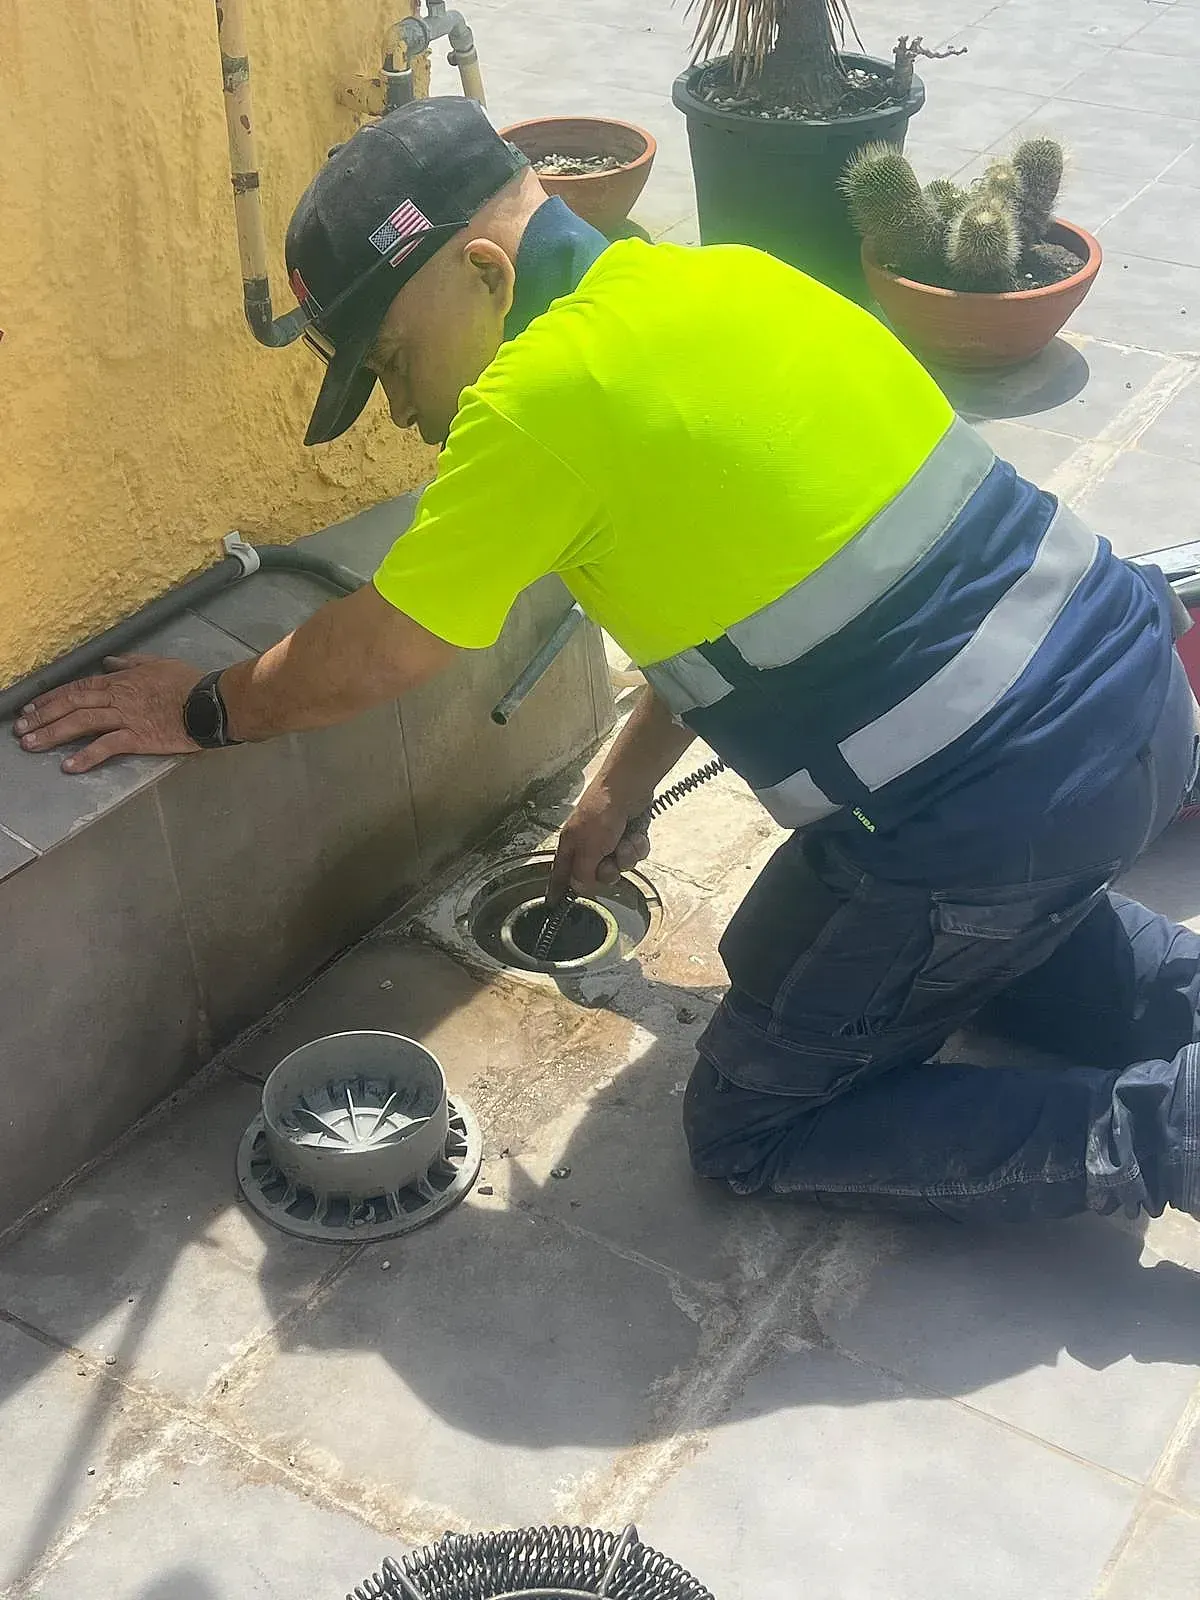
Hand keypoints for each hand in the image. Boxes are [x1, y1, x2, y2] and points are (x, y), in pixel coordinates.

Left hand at [12, 654, 206, 772]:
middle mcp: (117, 698)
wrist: (212, 702)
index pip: (78, 688)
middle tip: (21, 729)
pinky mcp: (138, 738)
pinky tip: (69, 766)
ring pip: (81, 723)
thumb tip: (108, 662)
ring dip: (54, 734)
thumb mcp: (158, 664)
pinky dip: (86, 756)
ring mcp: (126, 718)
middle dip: (43, 717)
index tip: (31, 708)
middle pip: (72, 705)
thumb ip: (130, 662)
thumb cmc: (190, 683)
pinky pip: (107, 746)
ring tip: (32, 745)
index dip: (51, 698)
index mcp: (120, 681)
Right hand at [548, 777, 651, 900]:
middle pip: (597, 876)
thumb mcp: (588, 849)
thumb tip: (580, 889)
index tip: (553, 904)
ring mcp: (609, 840)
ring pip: (620, 865)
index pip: (560, 874)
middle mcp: (588, 845)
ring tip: (625, 841)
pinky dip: (637, 846)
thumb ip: (583, 873)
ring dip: (626, 856)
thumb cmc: (601, 813)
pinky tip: (636, 835)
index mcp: (571, 846)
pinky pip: (634, 853)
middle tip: (609, 860)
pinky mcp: (627, 834)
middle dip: (608, 871)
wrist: (627, 788)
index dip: (557, 889)